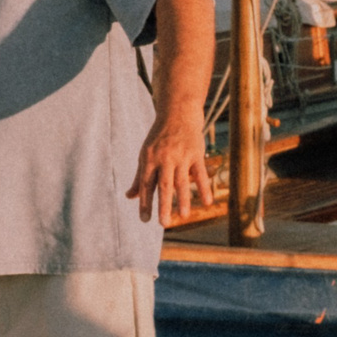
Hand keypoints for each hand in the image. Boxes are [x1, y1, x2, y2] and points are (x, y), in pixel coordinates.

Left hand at [127, 107, 212, 224]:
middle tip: (163, 223)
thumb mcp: (145, 155)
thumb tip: (129, 197)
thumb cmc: (159, 138)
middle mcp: (164, 158)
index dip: (144, 202)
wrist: (178, 113)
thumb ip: (139, 177)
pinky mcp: (196, 154)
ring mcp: (181, 156)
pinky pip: (201, 174)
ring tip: (183, 216)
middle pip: (163, 185)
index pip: (146, 184)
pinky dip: (204, 188)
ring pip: (182, 181)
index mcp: (149, 159)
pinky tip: (207, 202)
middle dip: (163, 205)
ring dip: (183, 200)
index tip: (145, 220)